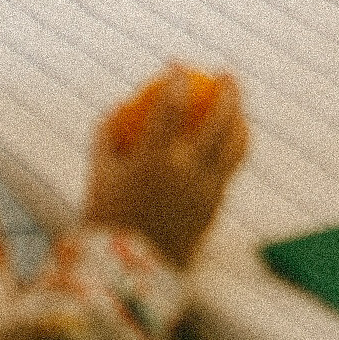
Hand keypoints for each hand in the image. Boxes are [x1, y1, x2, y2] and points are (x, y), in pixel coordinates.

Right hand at [85, 65, 247, 267]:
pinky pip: (231, 170)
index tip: (176, 66)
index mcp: (152, 159)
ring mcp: (205, 191)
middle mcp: (185, 172)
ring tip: (236, 105)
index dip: (177, 79)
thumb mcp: (98, 172)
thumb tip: (122, 103)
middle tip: (225, 75)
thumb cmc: (106, 218)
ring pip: (235, 146)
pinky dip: (235, 149)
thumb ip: (108, 133)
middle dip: (228, 91)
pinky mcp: (215, 207)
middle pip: (219, 119)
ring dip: (240, 118)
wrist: (127, 273)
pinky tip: (231, 139)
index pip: (172, 105)